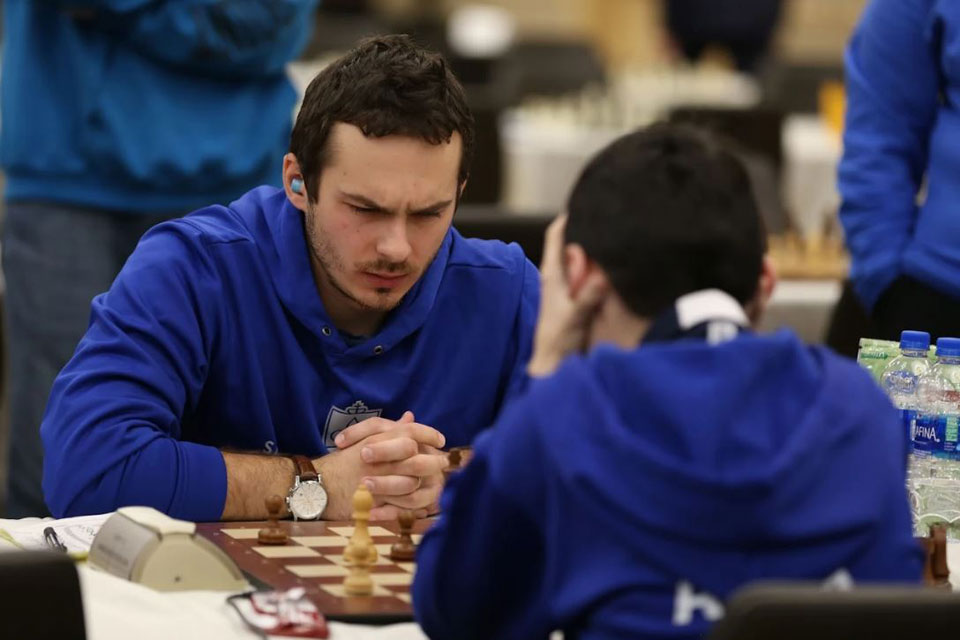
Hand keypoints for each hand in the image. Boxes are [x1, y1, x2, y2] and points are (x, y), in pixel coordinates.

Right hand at [315, 412, 447, 519]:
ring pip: (412, 483)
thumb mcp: (365, 440)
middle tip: (444, 461)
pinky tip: (419, 503)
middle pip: (417, 458)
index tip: (441, 439)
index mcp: (378, 440)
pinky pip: (398, 505)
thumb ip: (391, 430)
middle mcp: (380, 459)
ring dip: (425, 483)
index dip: (429, 434)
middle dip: (433, 461)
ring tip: (436, 482)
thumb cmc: (341, 462)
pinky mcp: (375, 502)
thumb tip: (410, 417)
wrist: (317, 485)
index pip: (411, 432)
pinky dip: (408, 506)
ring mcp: (377, 481)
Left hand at [527, 214, 607, 376]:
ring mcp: (564, 287)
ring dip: (593, 251)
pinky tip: (611, 269)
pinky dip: (596, 269)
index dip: (569, 217)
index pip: (556, 235)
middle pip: (570, 243)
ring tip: (613, 239)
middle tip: (608, 219)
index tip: (585, 203)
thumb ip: (588, 297)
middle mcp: (556, 276)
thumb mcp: (575, 317)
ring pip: (579, 259)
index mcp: (552, 274)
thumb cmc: (558, 341)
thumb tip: (603, 277)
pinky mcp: (572, 298)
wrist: (552, 364)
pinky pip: (585, 275)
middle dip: (586, 231)